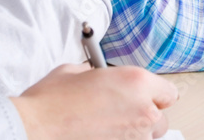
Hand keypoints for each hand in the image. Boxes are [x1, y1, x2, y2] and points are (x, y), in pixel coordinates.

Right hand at [11, 63, 177, 139]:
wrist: (35, 127)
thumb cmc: (52, 101)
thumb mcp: (78, 71)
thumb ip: (101, 74)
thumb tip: (99, 76)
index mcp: (138, 83)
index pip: (168, 93)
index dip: (155, 95)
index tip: (146, 98)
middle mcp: (142, 110)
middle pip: (161, 119)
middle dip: (146, 117)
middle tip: (123, 115)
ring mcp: (133, 137)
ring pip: (147, 138)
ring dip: (133, 133)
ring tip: (109, 129)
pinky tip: (100, 136)